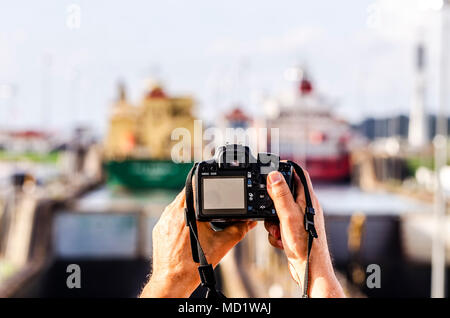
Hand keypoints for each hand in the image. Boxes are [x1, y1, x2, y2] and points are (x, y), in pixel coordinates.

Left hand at [140, 189, 255, 297]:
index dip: (205, 184)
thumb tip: (248, 223)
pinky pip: (170, 217)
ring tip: (200, 221)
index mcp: (187, 211)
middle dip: (199, 199)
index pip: (195, 186)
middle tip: (208, 209)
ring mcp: (163, 220)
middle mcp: (172, 212)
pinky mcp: (158, 229)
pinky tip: (188, 231)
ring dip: (189, 209)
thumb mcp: (222, 244)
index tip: (212, 187)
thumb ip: (238, 229)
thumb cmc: (193, 265)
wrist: (173, 280)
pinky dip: (180, 220)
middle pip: (187, 195)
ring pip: (178, 205)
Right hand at [265, 169, 344, 297]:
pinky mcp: (294, 231)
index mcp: (307, 199)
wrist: (309, 270)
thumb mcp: (288, 215)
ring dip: (273, 222)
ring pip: (278, 211)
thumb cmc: (305, 244)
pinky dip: (276, 232)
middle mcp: (305, 207)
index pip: (299, 174)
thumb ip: (281, 194)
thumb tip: (274, 175)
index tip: (273, 167)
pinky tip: (281, 240)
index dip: (286, 167)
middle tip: (271, 212)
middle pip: (284, 193)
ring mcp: (300, 220)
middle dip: (272, 203)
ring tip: (278, 231)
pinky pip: (279, 225)